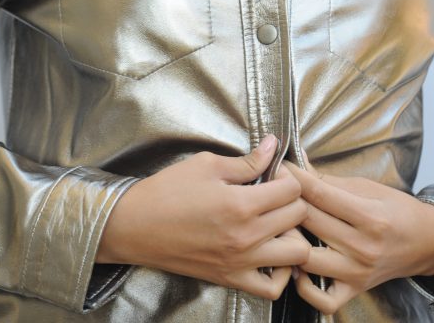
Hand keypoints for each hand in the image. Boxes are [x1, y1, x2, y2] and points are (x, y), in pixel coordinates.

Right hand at [96, 134, 311, 299]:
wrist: (135, 226)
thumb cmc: (168, 190)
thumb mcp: (207, 164)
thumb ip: (246, 160)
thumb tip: (273, 145)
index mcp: (241, 204)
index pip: (292, 189)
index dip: (287, 175)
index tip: (272, 172)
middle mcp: (247, 237)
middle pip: (299, 217)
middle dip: (293, 199)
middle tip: (274, 191)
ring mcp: (241, 262)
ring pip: (297, 254)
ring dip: (294, 234)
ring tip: (276, 221)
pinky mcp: (230, 279)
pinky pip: (272, 287)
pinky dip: (281, 271)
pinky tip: (270, 251)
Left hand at [284, 151, 433, 314]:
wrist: (427, 241)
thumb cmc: (396, 209)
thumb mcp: (367, 187)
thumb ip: (329, 181)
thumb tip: (297, 164)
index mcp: (370, 217)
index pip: (320, 195)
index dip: (294, 178)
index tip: (279, 166)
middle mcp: (363, 248)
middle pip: (309, 222)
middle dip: (285, 200)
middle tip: (270, 187)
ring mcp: (357, 273)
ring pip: (307, 258)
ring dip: (288, 240)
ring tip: (279, 225)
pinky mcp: (354, 290)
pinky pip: (322, 299)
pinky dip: (303, 286)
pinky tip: (296, 264)